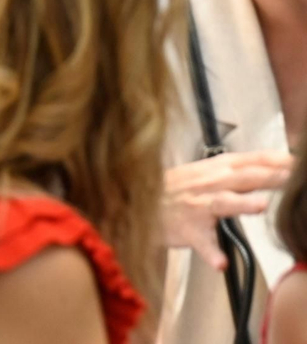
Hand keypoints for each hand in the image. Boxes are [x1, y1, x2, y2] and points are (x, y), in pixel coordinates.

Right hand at [163, 151, 292, 270]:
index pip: (250, 160)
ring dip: (241, 203)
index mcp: (213, 169)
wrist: (133, 204)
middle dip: (271, 177)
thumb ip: (232, 171)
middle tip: (295, 178)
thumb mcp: (202, 172)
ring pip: (221, 203)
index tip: (299, 161)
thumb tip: (267, 166)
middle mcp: (207, 184)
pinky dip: (210, 252)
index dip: (276, 160)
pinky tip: (220, 262)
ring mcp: (196, 206)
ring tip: (261, 206)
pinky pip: (200, 243)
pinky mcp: (187, 230)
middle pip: (244, 178)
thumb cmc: (172, 191)